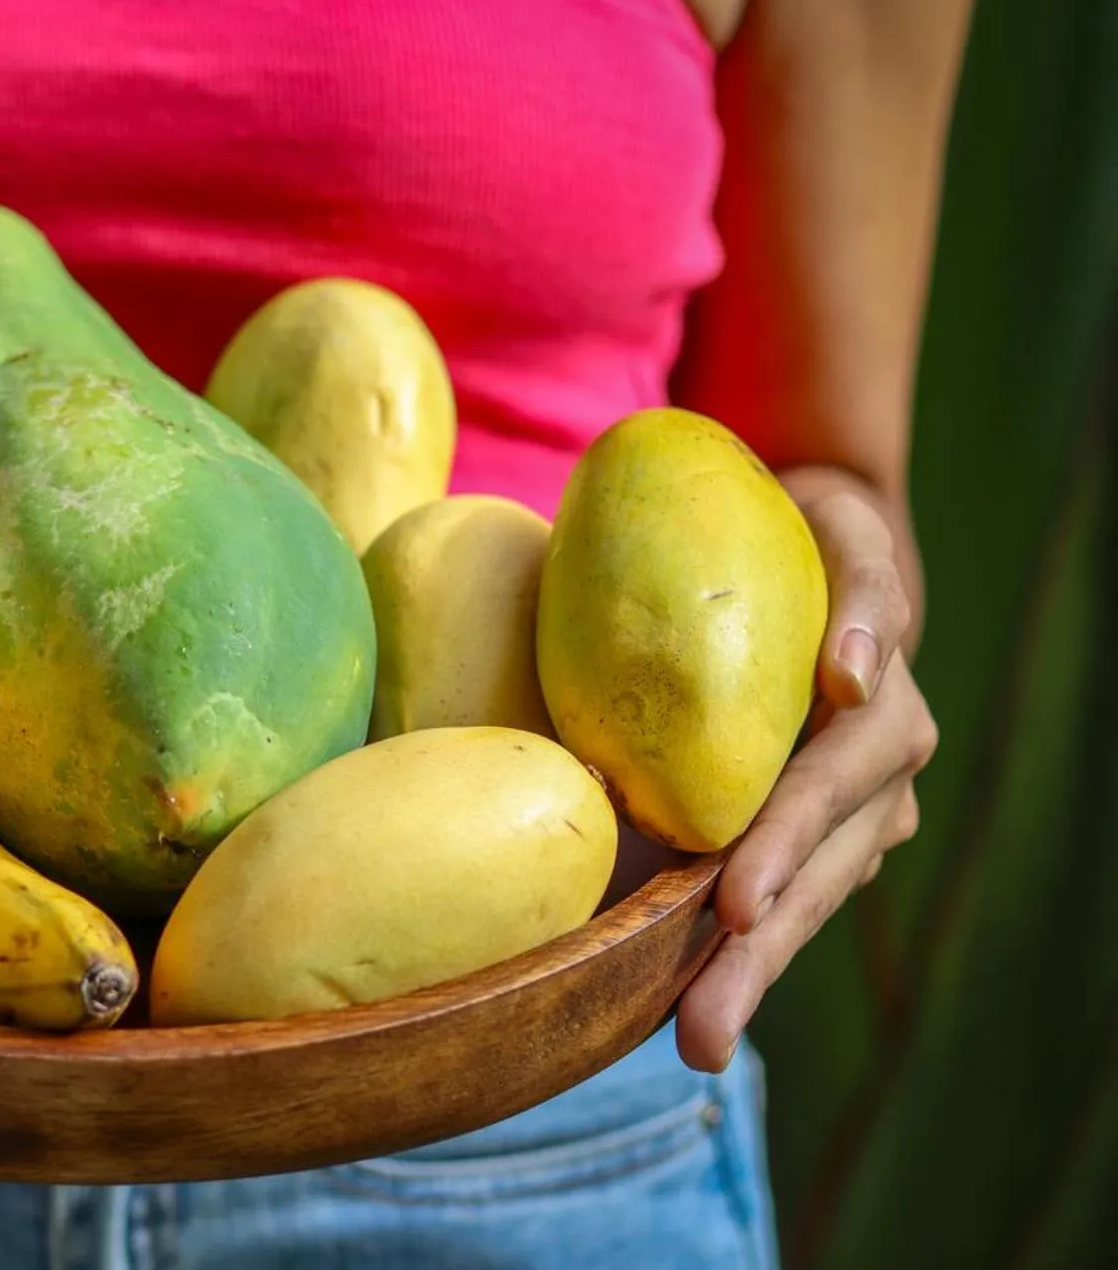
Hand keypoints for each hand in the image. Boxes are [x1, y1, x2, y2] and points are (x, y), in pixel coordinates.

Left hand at [675, 489, 938, 1073]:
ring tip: (698, 1038)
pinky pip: (784, 896)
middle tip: (702, 1024)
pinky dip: (738, 948)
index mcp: (879, 712)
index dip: (783, 844)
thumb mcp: (841, 538)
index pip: (827, 786)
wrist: (810, 542)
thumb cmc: (804, 533)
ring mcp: (858, 815)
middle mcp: (878, 774)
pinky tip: (692, 1005)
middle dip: (758, 952)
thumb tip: (854, 678)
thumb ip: (862, 599)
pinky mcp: (824, 838)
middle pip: (817, 872)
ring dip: (751, 972)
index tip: (735, 900)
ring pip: (805, 902)